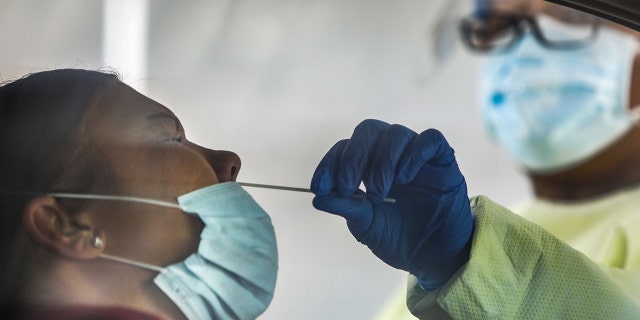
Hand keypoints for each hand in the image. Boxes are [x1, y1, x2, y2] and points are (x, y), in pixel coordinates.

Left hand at [310, 119, 473, 289]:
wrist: (434, 258)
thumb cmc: (399, 239)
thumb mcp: (366, 226)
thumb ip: (345, 208)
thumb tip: (318, 198)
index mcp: (369, 166)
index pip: (345, 148)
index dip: (330, 163)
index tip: (320, 187)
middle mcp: (391, 155)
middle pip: (368, 131)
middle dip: (353, 158)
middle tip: (348, 188)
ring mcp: (417, 156)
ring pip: (396, 133)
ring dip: (382, 162)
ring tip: (379, 193)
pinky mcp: (443, 161)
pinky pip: (430, 140)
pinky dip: (414, 155)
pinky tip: (405, 179)